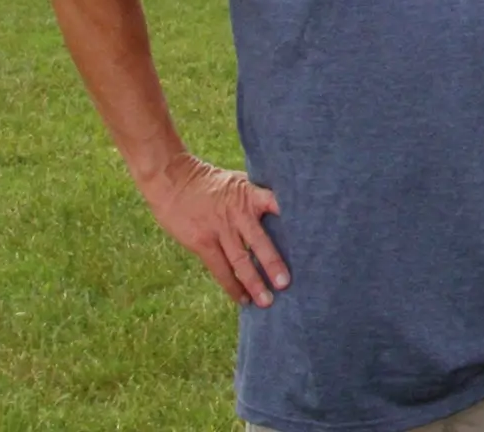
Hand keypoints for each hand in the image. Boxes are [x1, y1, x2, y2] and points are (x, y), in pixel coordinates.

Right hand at [141, 151, 287, 306]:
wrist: (174, 181)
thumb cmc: (212, 183)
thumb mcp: (240, 181)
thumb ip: (259, 196)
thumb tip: (286, 210)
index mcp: (251, 195)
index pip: (276, 204)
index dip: (292, 216)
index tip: (310, 233)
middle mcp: (238, 213)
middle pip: (259, 241)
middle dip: (273, 263)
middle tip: (286, 283)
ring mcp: (219, 229)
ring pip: (240, 260)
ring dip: (254, 281)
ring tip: (267, 301)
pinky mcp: (202, 242)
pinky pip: (220, 268)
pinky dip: (232, 285)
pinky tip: (242, 298)